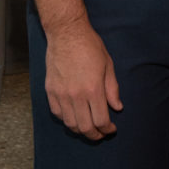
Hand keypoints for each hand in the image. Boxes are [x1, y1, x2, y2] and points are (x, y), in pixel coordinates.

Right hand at [44, 21, 122, 139]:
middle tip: (101, 134)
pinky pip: (57, 113)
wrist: (66, 33)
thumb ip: (112, 89)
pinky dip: (66, 119)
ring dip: (80, 130)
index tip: (111, 129)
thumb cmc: (90, 46)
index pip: (101, 120)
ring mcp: (61, 94)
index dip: (107, 129)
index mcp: (93, 89)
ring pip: (70, 124)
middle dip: (95, 135)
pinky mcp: (50, 90)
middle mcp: (76, 95)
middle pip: (85, 127)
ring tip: (88, 128)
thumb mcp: (108, 64)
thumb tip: (117, 107)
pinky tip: (74, 116)